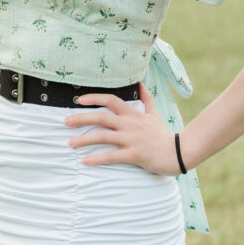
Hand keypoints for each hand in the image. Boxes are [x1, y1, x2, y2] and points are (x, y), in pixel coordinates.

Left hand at [63, 81, 178, 175]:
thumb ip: (146, 98)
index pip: (111, 100)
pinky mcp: (135, 154)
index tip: (79, 100)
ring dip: (84, 139)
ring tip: (70, 143)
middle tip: (65, 122)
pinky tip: (85, 161)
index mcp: (133, 114)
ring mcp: (132, 139)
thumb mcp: (155, 113)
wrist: (178, 152)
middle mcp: (130, 124)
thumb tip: (140, 83)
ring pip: (103, 136)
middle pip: (102, 117)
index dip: (94, 98)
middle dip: (82, 118)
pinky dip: (97, 159)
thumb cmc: (163, 134)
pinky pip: (112, 156)